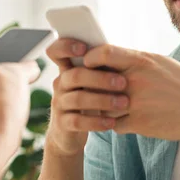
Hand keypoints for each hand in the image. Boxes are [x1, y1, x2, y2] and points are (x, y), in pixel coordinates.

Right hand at [45, 39, 128, 155]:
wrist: (69, 133)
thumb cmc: (87, 100)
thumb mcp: (90, 82)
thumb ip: (98, 67)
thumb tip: (118, 52)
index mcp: (67, 69)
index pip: (56, 51)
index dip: (66, 46)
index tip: (84, 48)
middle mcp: (60, 84)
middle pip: (75, 75)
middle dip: (100, 78)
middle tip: (123, 82)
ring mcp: (59, 103)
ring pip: (78, 99)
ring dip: (103, 100)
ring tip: (124, 103)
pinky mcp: (63, 123)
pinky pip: (78, 121)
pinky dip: (97, 122)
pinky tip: (112, 122)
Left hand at [83, 45, 179, 140]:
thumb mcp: (160, 63)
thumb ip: (134, 61)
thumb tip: (110, 58)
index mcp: (141, 61)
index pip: (103, 53)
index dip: (90, 58)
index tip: (87, 63)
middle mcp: (136, 81)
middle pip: (96, 81)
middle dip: (89, 85)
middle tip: (88, 88)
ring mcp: (136, 104)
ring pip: (101, 105)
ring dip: (100, 107)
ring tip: (104, 106)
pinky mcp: (139, 124)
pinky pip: (113, 124)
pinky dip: (114, 123)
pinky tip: (121, 120)